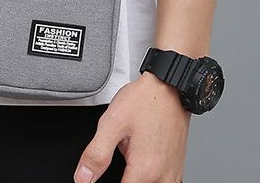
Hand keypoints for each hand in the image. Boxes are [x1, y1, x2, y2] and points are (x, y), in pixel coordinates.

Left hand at [74, 73, 190, 182]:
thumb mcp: (112, 122)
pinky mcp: (176, 169)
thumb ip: (96, 154)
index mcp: (145, 169)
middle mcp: (162, 177)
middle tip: (117, 158)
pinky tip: (139, 164)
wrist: (169, 87)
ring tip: (128, 160)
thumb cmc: (144, 101)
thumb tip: (83, 178)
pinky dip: (148, 178)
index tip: (97, 179)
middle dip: (120, 179)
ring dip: (133, 179)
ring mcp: (172, 175)